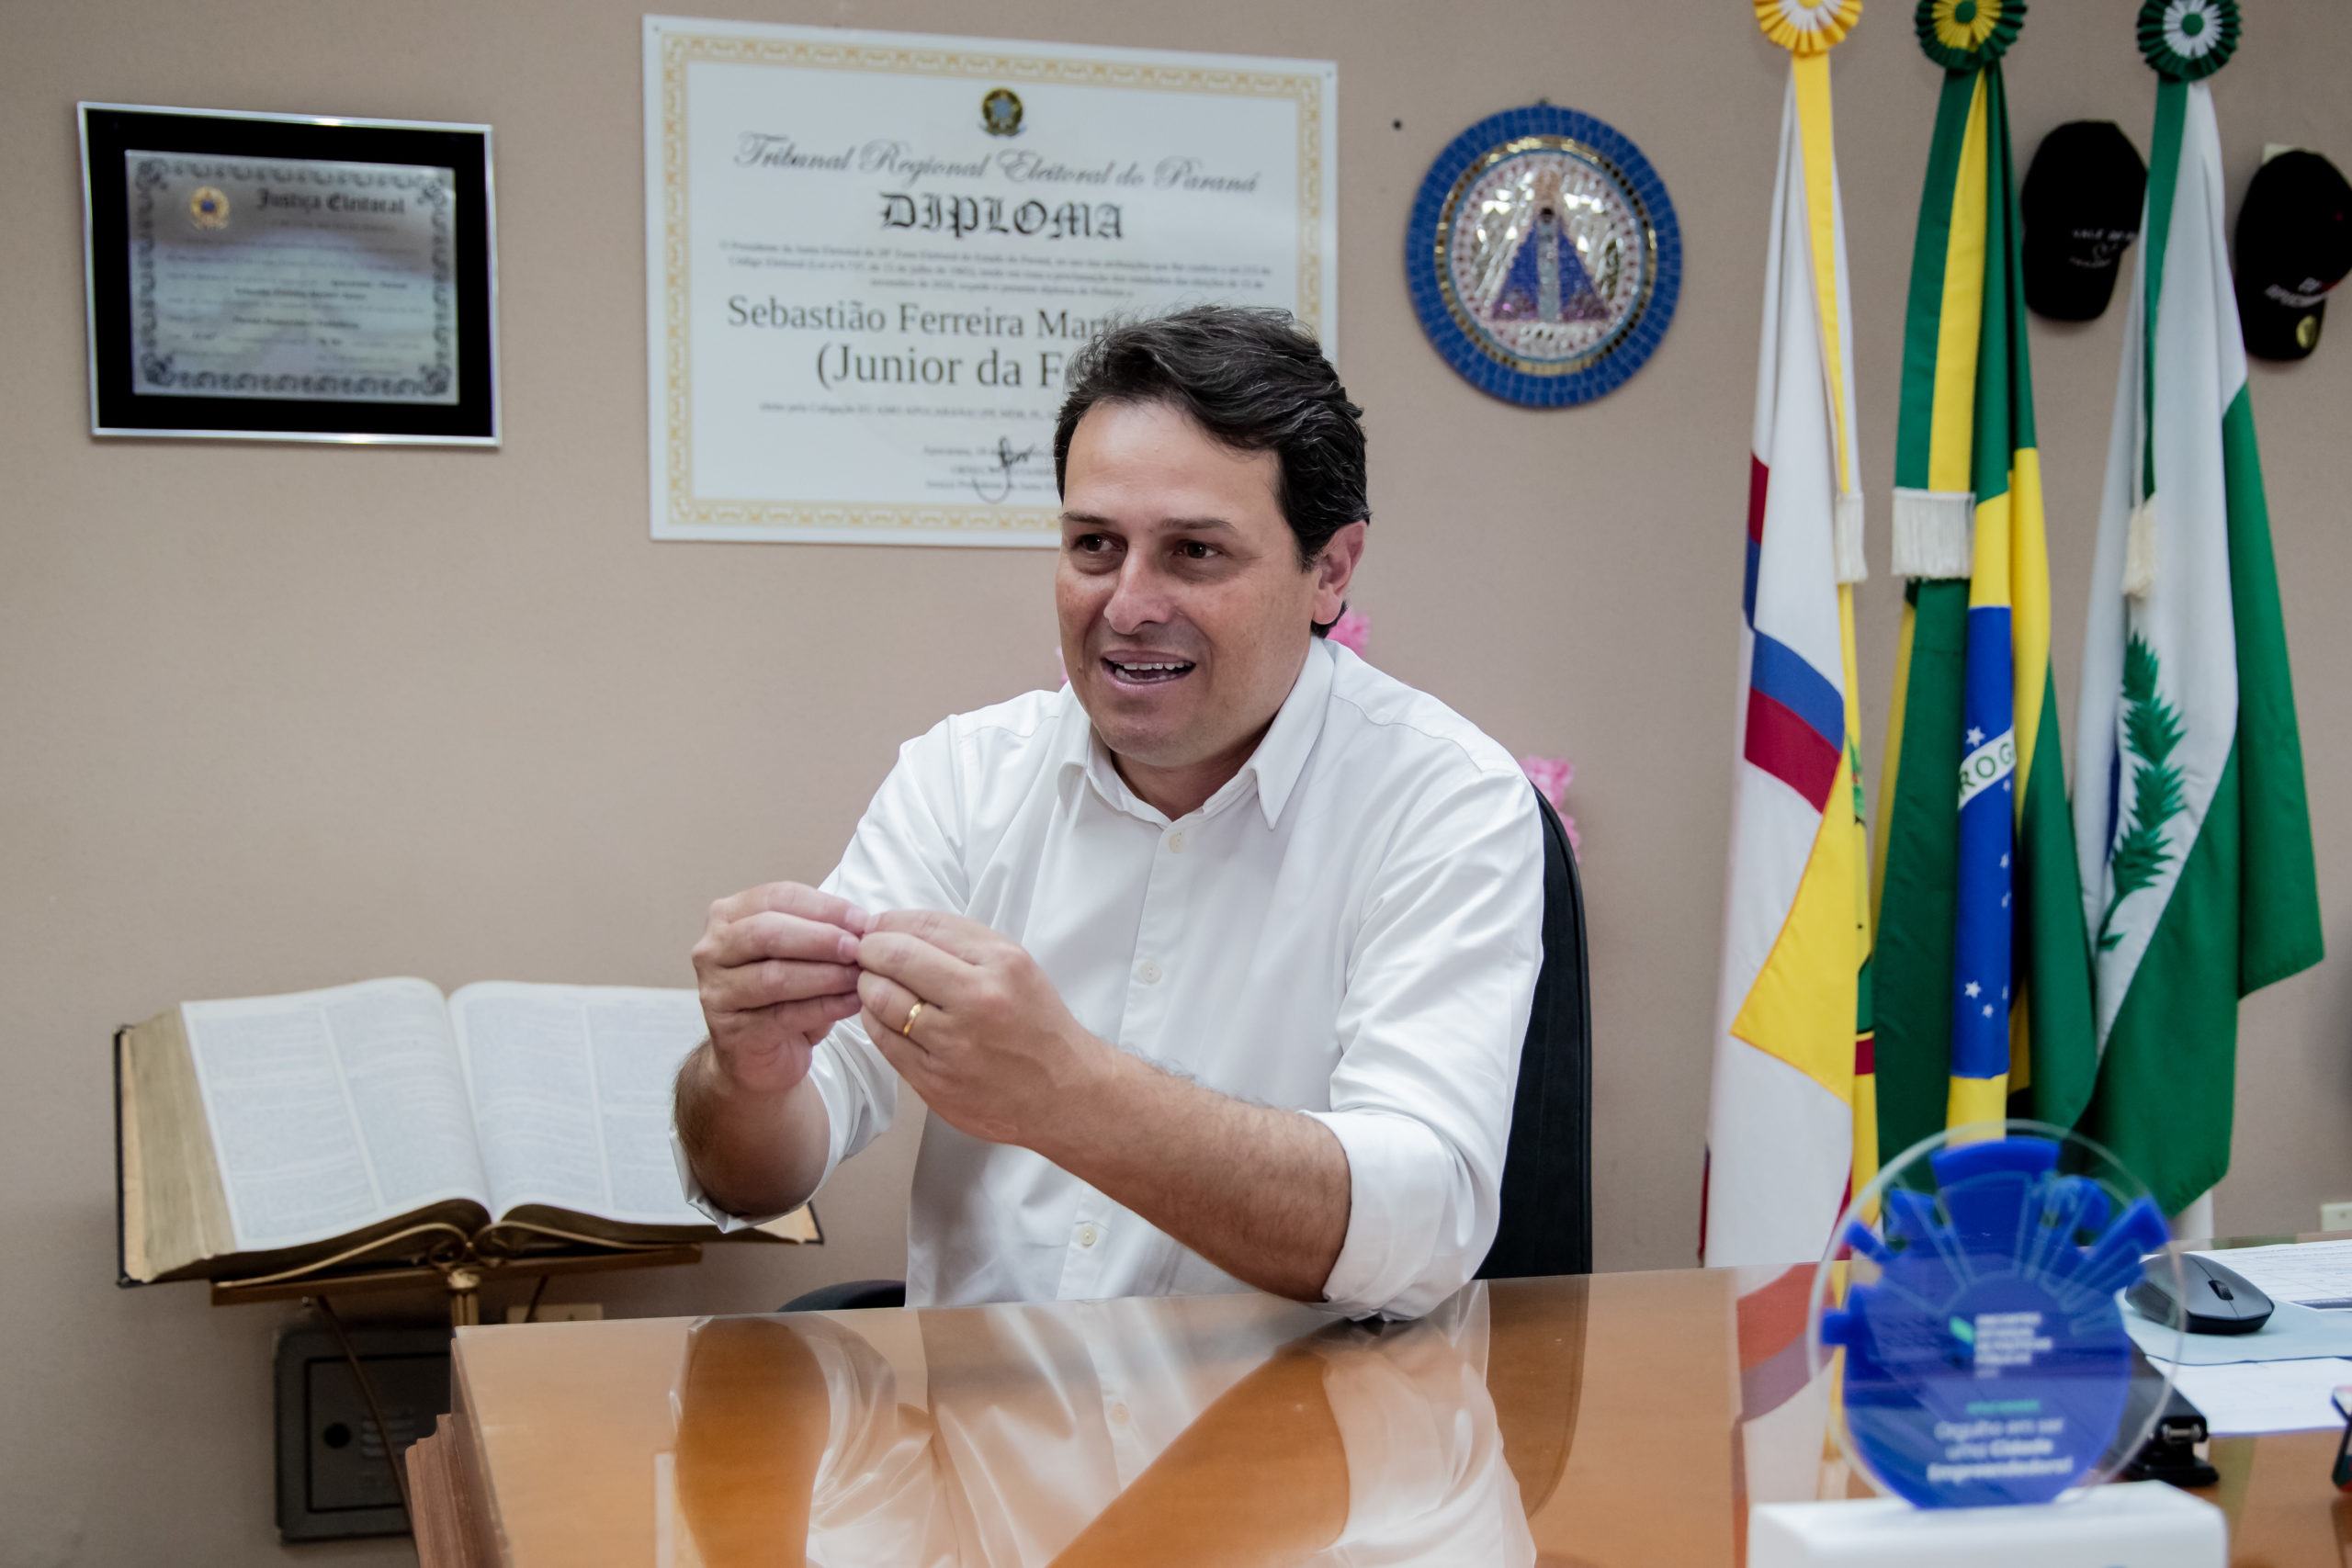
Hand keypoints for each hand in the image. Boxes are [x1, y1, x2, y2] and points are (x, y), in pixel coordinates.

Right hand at [692, 882, 870, 1097]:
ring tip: (859, 977)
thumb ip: (823, 933)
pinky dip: (824, 1007)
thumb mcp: (801, 954)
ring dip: (825, 975)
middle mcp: (712, 950)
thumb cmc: (782, 996)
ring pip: (774, 976)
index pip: (777, 897)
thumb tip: (865, 925)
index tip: (862, 920)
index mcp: (727, 916)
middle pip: (767, 932)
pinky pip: (784, 1015)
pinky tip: (852, 1003)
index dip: (824, 907)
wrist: (759, 1056)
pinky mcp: (731, 1032)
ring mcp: (716, 992)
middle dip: (820, 938)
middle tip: (858, 948)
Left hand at [854, 910, 1110, 1148]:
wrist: (1064, 1094)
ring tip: (880, 987)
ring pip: (879, 1000)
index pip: (925, 926)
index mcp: (1002, 964)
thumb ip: (960, 943)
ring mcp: (953, 1044)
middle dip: (870, 952)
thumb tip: (893, 927)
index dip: (889, 924)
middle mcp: (978, 1000)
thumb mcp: (1016, 967)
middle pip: (894, 958)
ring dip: (869, 987)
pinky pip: (883, 1040)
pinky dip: (876, 1022)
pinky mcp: (934, 1080)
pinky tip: (889, 1018)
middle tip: (868, 956)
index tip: (878, 929)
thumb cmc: (1037, 1025)